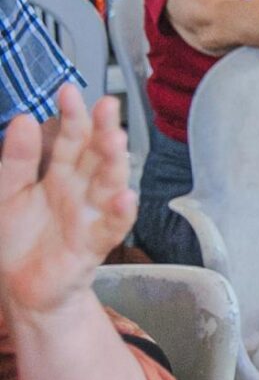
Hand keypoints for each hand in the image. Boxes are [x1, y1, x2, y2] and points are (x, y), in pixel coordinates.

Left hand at [0, 90, 136, 317]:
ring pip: (109, 184)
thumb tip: (22, 120)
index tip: (70, 91)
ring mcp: (91, 216)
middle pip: (96, 156)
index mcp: (60, 176)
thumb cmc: (18, 240)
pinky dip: (120, 212)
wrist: (21, 288)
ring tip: (116, 140)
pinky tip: (124, 196)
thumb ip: (15, 159)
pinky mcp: (94, 244)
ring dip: (116, 163)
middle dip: (103, 131)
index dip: (73, 116)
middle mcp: (80, 192)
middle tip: (107, 105)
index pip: (70, 140)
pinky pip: (112, 227)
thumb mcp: (5, 193)